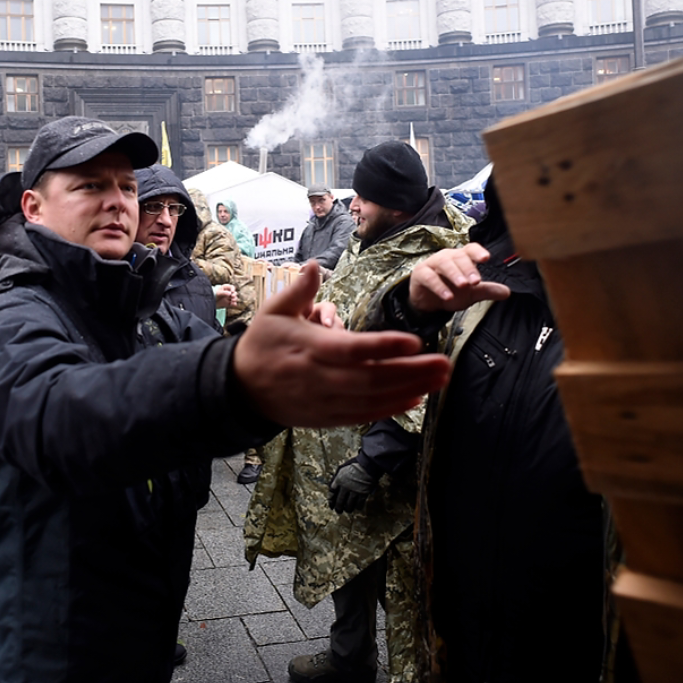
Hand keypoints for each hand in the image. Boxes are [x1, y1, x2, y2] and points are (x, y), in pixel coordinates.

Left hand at [213, 284, 237, 308]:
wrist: (211, 301)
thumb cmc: (214, 294)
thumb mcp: (218, 293)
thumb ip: (224, 293)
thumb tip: (230, 293)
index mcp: (226, 288)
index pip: (232, 287)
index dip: (233, 289)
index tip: (232, 292)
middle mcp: (229, 292)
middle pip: (235, 293)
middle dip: (234, 295)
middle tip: (232, 296)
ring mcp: (229, 298)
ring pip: (235, 298)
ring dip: (235, 299)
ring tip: (232, 300)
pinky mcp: (229, 303)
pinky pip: (233, 303)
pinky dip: (234, 304)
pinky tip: (232, 304)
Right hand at [234, 261, 451, 427]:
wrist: (239, 389)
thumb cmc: (261, 345)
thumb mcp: (272, 312)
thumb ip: (299, 291)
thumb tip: (317, 265)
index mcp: (307, 348)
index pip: (351, 349)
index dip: (383, 348)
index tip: (414, 341)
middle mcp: (319, 378)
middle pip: (371, 379)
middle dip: (410, 372)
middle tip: (443, 363)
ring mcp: (324, 401)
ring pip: (372, 399)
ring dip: (410, 390)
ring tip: (440, 379)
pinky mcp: (327, 417)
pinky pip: (364, 415)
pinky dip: (391, 408)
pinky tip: (416, 398)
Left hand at [328, 459, 377, 512]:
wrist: (368, 464)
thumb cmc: (355, 464)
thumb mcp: (342, 468)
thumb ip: (337, 477)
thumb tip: (334, 485)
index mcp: (338, 480)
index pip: (331, 493)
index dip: (330, 500)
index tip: (331, 504)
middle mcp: (345, 487)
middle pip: (339, 501)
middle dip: (338, 508)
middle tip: (338, 511)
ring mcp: (354, 491)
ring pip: (349, 505)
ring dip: (348, 509)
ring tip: (348, 510)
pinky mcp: (362, 494)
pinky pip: (359, 504)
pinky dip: (357, 507)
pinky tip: (357, 507)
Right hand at [408, 245, 511, 313]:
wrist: (429, 302)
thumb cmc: (451, 291)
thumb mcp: (471, 293)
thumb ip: (487, 291)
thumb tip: (507, 292)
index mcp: (461, 258)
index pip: (471, 249)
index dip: (478, 252)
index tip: (486, 258)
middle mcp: (447, 257)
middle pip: (459, 257)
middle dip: (468, 268)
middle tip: (476, 281)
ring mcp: (433, 264)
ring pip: (444, 264)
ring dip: (454, 274)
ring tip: (463, 285)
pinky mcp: (421, 274)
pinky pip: (430, 277)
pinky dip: (439, 286)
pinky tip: (447, 296)